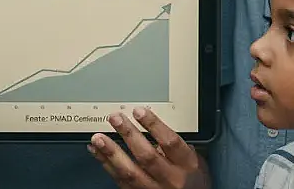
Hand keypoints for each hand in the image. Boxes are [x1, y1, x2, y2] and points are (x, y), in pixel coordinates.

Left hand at [89, 108, 208, 188]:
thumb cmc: (194, 182)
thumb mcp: (196, 160)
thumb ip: (176, 146)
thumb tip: (152, 128)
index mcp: (186, 166)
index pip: (170, 143)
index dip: (154, 126)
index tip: (139, 112)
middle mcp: (170, 179)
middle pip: (147, 156)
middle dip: (129, 135)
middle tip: (115, 119)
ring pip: (130, 172)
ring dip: (111, 153)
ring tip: (98, 138)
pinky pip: (121, 181)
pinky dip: (107, 165)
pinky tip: (98, 153)